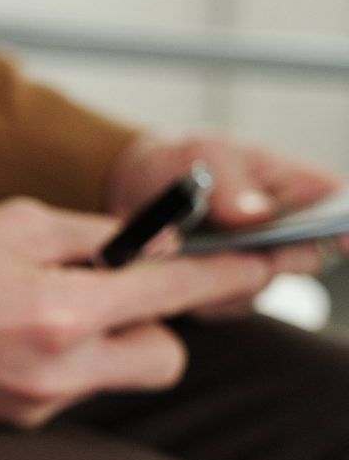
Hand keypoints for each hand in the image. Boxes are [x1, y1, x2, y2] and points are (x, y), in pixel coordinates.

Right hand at [0, 198, 309, 426]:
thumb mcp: (10, 221)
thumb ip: (92, 232)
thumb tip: (150, 244)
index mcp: (61, 312)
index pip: (174, 294)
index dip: (224, 276)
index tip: (259, 267)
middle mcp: (55, 371)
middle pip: (163, 359)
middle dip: (154, 327)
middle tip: (115, 295)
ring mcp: (31, 405)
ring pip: (108, 377)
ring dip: (94, 344)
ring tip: (30, 312)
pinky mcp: (6, 424)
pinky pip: (59, 392)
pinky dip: (48, 363)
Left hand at [106, 132, 339, 317]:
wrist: (133, 187)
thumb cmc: (180, 162)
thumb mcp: (201, 153)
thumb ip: (229, 180)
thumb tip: (254, 214)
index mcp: (293, 187)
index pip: (338, 204)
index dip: (345, 226)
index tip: (340, 239)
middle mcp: (281, 232)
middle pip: (305, 258)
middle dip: (274, 258)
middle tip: (240, 246)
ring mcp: (252, 265)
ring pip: (257, 287)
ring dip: (222, 275)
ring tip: (185, 248)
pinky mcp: (220, 292)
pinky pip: (219, 306)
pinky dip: (195, 291)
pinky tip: (172, 266)